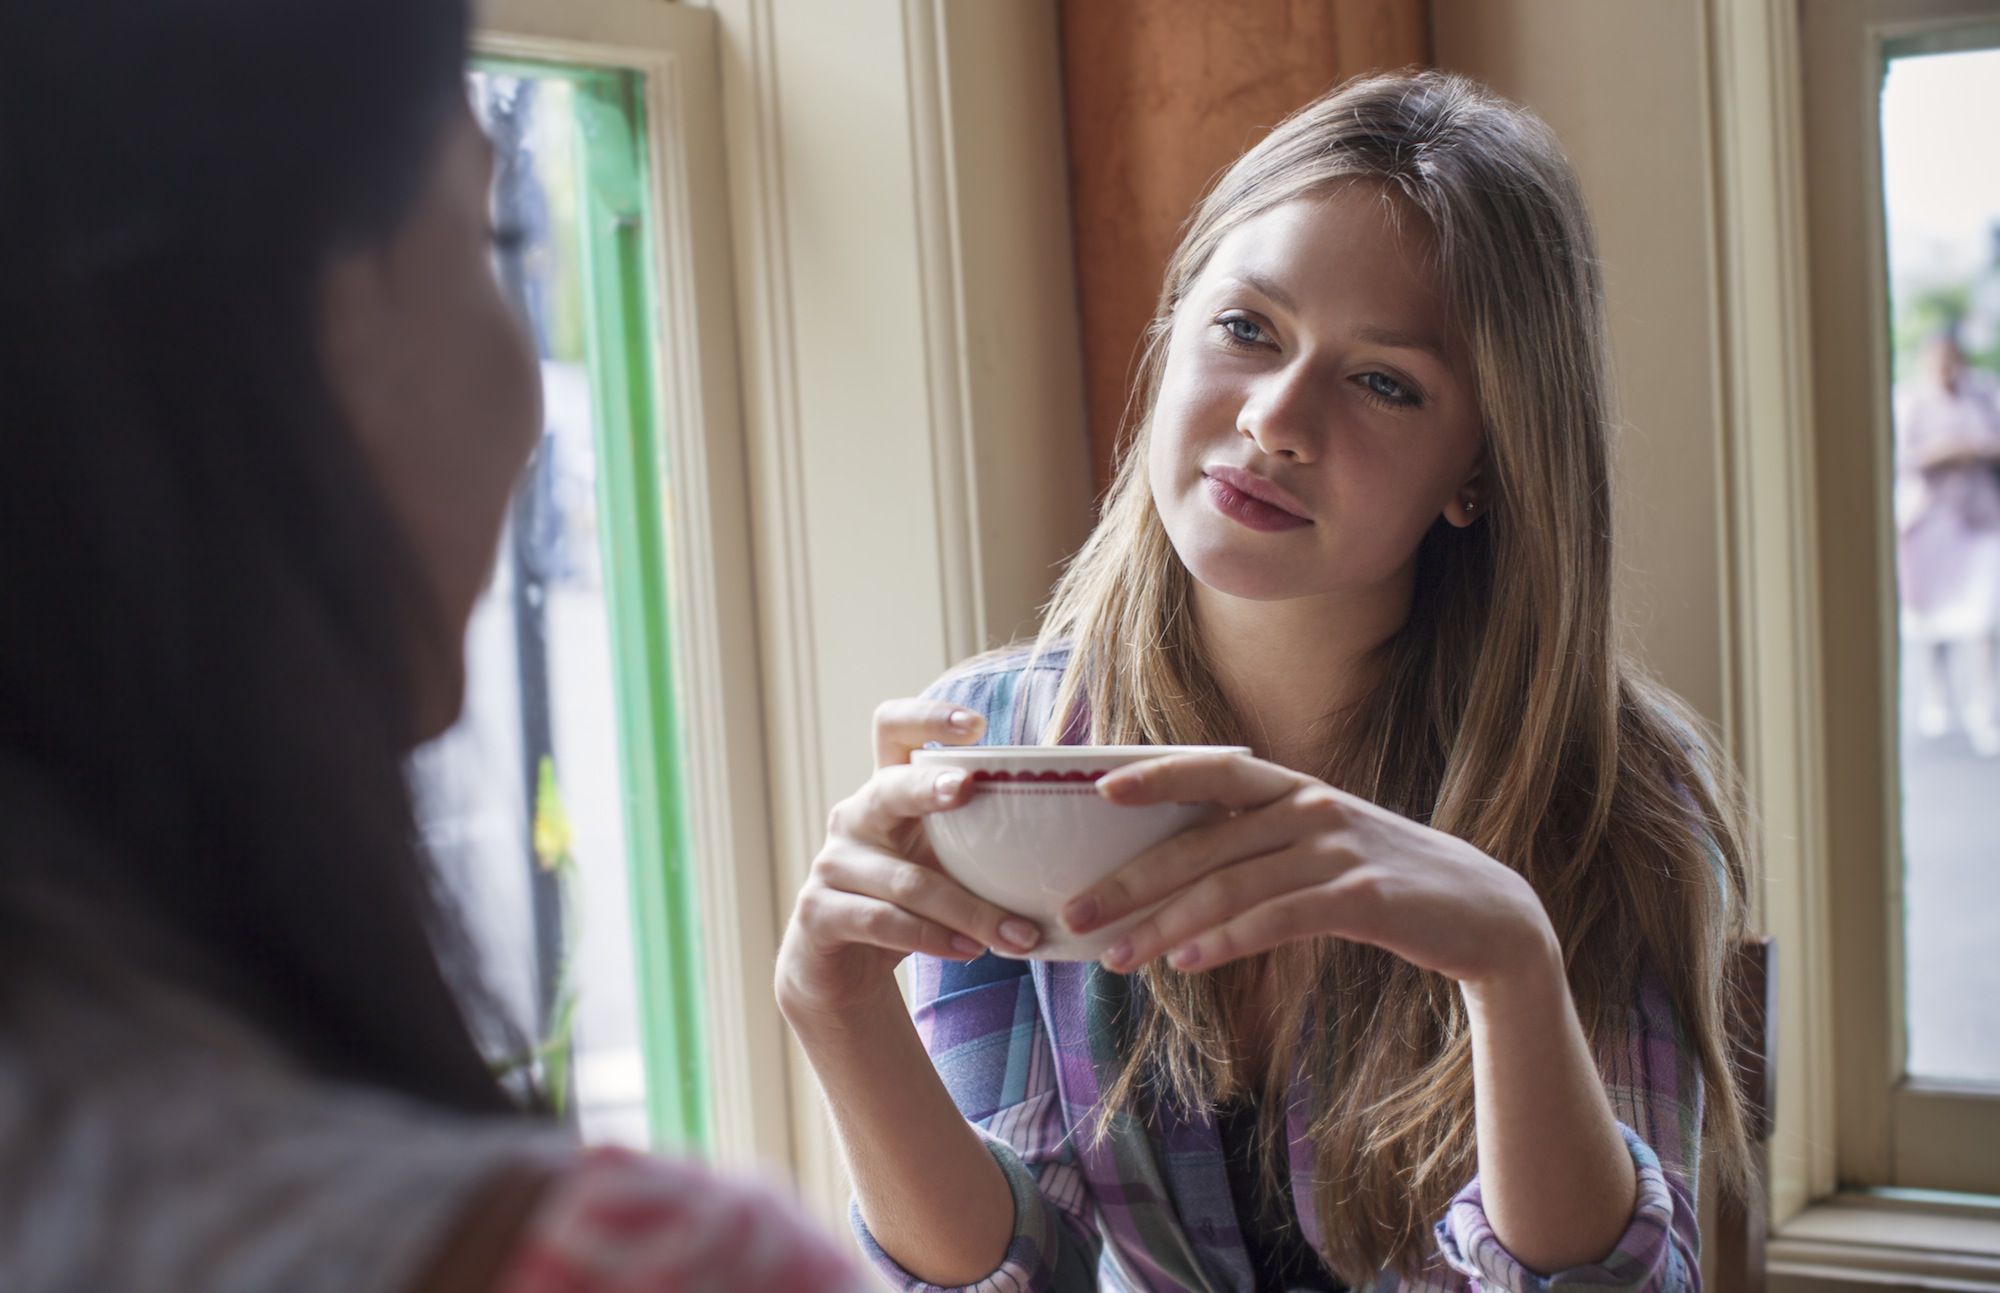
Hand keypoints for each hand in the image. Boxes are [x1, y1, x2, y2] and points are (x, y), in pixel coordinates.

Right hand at [774, 699, 1042, 1023]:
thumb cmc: (910, 905)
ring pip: (906, 880)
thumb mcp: (946, 863)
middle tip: (968, 787)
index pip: (893, 729)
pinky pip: (884, 922)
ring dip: (969, 910)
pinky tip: (971, 952)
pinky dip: (933, 938)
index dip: (928, 717)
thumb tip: (1086, 826)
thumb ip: (987, 838)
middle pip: (889, 789)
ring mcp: (831, 864)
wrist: (841, 971)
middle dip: (928, 785)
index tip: (977, 725)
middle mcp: (854, 816)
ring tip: (1020, 935)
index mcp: (888, 790)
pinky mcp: (820, 913)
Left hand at [1060, 751, 1555, 986]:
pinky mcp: (1362, 898)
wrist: (1488, 915)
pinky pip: (1277, 918)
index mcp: (1296, 790)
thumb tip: (1173, 876)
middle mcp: (1312, 809)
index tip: (1097, 791)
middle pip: (1203, 843)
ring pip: (1230, 886)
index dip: (1157, 775)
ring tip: (1117, 956)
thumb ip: (1260, 847)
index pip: (1214, 769)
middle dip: (1131, 881)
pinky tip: (1186, 962)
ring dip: (1164, 924)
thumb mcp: (1323, 847)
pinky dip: (1225, 940)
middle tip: (1076, 914)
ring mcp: (1338, 852)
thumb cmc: (1386, 884)